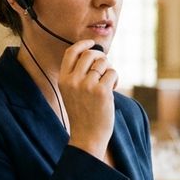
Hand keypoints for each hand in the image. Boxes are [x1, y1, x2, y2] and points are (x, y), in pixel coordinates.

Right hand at [59, 40, 116, 159]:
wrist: (87, 136)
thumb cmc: (83, 114)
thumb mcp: (72, 93)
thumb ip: (78, 74)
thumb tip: (96, 54)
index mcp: (63, 80)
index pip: (71, 52)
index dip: (83, 44)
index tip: (92, 43)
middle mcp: (73, 80)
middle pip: (90, 54)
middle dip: (101, 59)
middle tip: (104, 69)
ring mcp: (87, 85)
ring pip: (103, 63)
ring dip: (108, 71)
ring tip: (107, 85)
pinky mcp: (101, 91)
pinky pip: (112, 73)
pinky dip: (115, 80)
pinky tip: (111, 92)